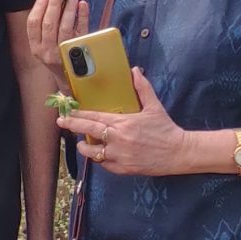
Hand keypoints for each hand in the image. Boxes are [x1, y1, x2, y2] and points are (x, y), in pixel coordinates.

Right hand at [25, 0, 85, 75]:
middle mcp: (47, 51)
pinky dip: (83, 16)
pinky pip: (81, 31)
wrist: (70, 79)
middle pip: (48, 23)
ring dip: (68, 9)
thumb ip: (44, 26)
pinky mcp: (79, 51)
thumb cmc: (57, 57)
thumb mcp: (44, 46)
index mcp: (35, 47)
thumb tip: (50, 0)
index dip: (39, 6)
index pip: (33, 23)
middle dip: (54, 4)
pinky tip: (83, 5)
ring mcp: (63, 52)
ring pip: (65, 27)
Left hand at [59, 68, 187, 175]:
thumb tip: (135, 70)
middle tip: (61, 122)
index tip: (67, 112)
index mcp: (123, 123)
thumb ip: (143, 88)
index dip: (78, 115)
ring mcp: (120, 156)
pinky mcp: (123, 169)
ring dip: (85, 147)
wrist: (179, 153)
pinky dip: (100, 160)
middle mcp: (118, 140)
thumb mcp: (154, 107)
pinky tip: (100, 154)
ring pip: (92, 153)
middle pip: (88, 132)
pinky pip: (104, 165)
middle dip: (72, 126)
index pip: (94, 117)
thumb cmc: (165, 129)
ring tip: (82, 143)